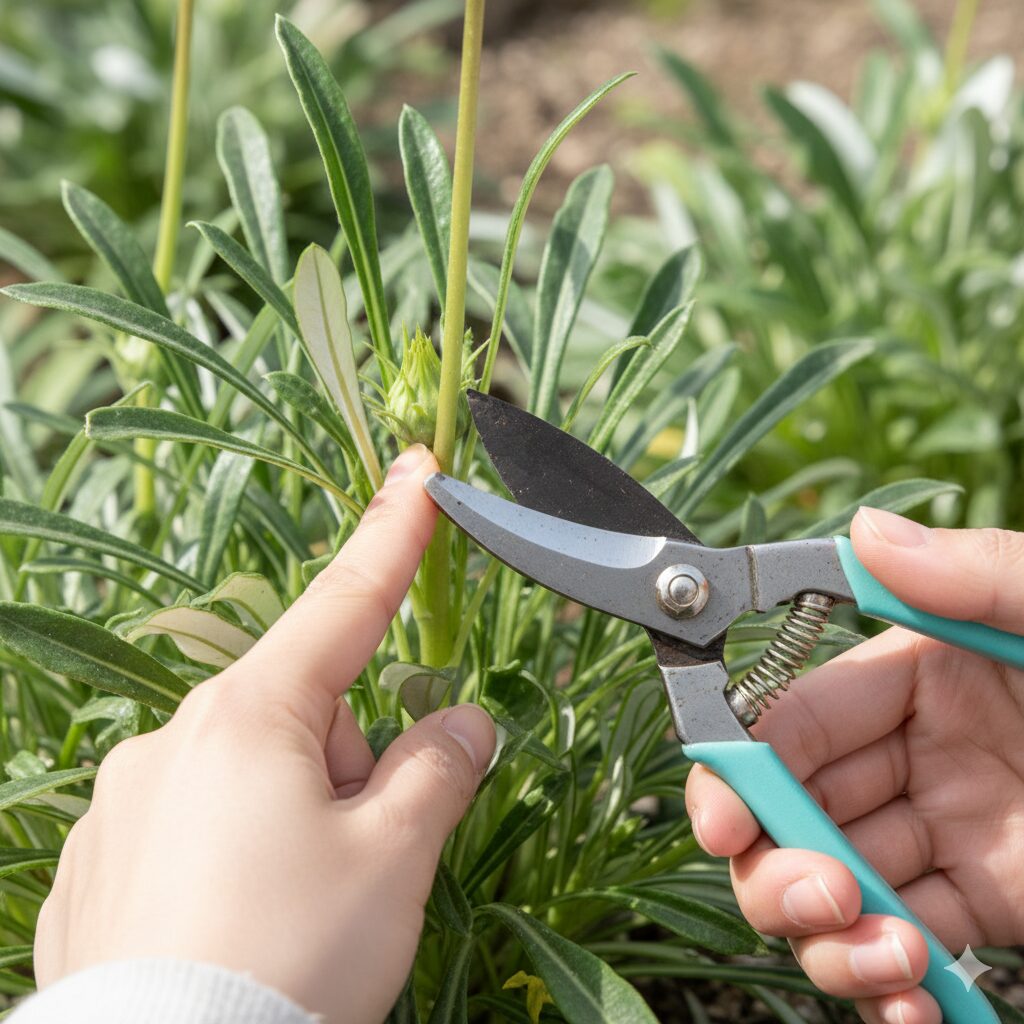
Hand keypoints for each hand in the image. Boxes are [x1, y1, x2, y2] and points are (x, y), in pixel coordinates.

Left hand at [33, 444, 495, 1023]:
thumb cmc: (288, 963)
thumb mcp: (392, 859)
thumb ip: (438, 769)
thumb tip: (461, 723)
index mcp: (250, 716)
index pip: (343, 603)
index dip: (391, 535)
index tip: (419, 469)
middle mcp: (176, 737)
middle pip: (307, 713)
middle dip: (351, 764)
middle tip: (361, 858)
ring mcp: (128, 798)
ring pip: (254, 773)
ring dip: (298, 814)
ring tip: (296, 912)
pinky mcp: (102, 859)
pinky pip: (197, 823)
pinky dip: (238, 856)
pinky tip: (237, 928)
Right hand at [686, 508, 1023, 1023]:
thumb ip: (983, 575)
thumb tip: (866, 532)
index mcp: (920, 670)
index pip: (796, 717)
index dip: (744, 765)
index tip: (727, 820)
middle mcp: (915, 752)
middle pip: (793, 809)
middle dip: (780, 862)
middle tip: (823, 898)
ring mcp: (946, 834)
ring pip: (833, 886)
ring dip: (832, 937)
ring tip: (890, 962)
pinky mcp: (984, 907)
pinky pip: (902, 947)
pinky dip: (886, 988)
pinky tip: (910, 1007)